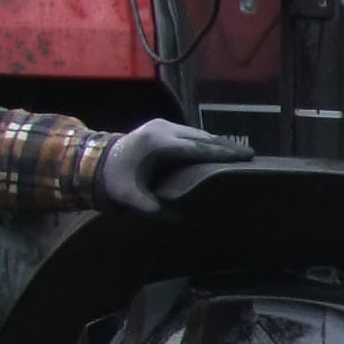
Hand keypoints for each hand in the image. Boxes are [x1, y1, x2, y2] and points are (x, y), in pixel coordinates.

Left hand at [100, 118, 254, 214]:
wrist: (92, 162)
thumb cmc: (113, 181)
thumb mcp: (128, 197)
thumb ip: (150, 207)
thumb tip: (177, 217)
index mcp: (158, 143)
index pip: (197, 148)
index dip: (221, 153)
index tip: (243, 156)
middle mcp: (163, 129)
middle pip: (201, 137)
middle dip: (226, 146)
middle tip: (250, 153)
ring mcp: (161, 125)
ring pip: (196, 134)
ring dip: (216, 143)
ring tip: (238, 152)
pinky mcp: (160, 127)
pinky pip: (188, 134)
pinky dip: (204, 142)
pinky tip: (216, 149)